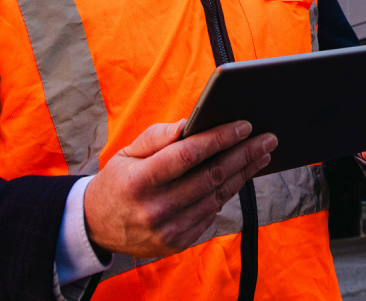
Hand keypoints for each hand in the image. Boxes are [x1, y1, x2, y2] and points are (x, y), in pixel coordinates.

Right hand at [83, 119, 276, 257]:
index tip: (244, 125)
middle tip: (267, 138)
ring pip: (217, 196)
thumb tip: (190, 123)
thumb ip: (157, 137)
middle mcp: (155, 209)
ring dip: (244, 173)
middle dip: (244, 154)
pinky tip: (241, 176)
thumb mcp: (127, 153)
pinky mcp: (178, 242)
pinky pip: (211, 214)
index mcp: (140, 181)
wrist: (97, 226)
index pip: (188, 155)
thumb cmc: (118, 181)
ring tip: (261, 154)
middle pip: (211, 176)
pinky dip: (227, 193)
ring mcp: (168, 230)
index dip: (219, 138)